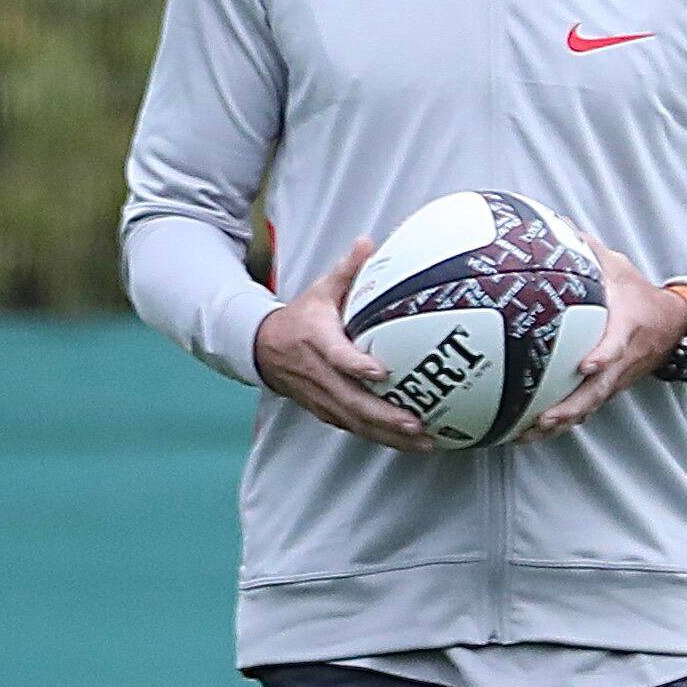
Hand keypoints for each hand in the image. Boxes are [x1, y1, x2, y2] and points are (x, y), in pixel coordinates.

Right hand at [254, 245, 441, 450]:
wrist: (263, 349)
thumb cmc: (301, 318)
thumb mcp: (320, 290)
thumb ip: (347, 270)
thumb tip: (368, 242)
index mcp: (317, 341)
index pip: (337, 356)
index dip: (357, 366)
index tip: (381, 372)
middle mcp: (318, 374)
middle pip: (351, 401)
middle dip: (385, 417)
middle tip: (417, 424)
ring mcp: (321, 397)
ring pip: (355, 422)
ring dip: (389, 435)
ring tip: (423, 442)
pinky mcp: (325, 411)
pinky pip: (354, 428)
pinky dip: (381, 438)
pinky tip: (408, 443)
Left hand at [523, 246, 686, 440]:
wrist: (674, 326)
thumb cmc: (639, 296)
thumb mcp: (619, 268)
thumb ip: (589, 251)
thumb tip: (556, 224)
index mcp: (626, 329)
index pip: (616, 345)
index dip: (603, 356)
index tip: (586, 365)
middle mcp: (621, 361)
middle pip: (599, 390)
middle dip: (572, 407)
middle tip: (544, 418)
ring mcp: (615, 379)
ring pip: (589, 407)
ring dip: (561, 423)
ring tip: (527, 435)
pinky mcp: (608, 389)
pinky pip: (585, 409)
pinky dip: (561, 424)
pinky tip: (531, 433)